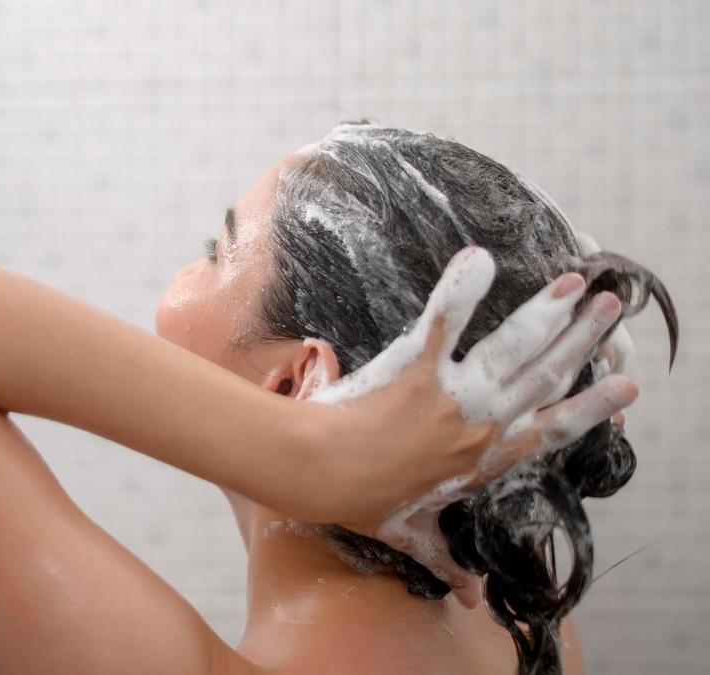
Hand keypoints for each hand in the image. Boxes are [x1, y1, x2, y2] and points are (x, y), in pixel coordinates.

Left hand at [305, 246, 634, 607]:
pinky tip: (479, 260)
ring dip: (548, 312)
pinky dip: (462, 291)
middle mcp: (479, 426)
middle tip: (612, 307)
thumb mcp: (411, 535)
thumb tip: (470, 600)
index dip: (592, 408)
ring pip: (514, 348)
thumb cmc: (360, 501)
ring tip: (577, 282)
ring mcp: (452, 396)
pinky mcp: (417, 368)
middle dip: (583, 340)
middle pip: (545, 376)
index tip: (626, 388)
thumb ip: (446, 561)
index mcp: (483, 461)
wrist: (316, 476)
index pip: (551, 432)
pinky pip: (446, 321)